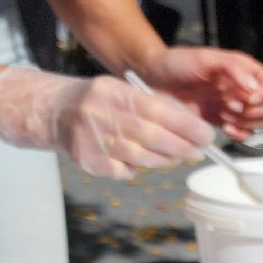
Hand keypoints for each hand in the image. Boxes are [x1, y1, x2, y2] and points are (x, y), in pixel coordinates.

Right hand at [0, 67, 213, 178]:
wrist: (55, 111)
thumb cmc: (99, 102)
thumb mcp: (122, 92)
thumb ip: (152, 106)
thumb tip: (192, 127)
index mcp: (113, 92)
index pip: (157, 109)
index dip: (186, 125)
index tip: (206, 135)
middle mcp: (100, 113)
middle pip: (151, 136)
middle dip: (181, 147)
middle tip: (198, 151)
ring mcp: (91, 138)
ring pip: (140, 157)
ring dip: (166, 161)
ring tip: (179, 158)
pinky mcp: (87, 160)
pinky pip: (124, 171)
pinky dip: (139, 169)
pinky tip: (144, 162)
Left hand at [140, 47, 262, 141]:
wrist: (155, 79)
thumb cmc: (178, 62)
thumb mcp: (205, 58)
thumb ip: (232, 68)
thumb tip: (253, 86)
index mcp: (244, 70)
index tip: (249, 98)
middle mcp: (244, 89)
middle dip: (255, 111)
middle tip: (230, 106)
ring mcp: (236, 106)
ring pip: (260, 122)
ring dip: (245, 122)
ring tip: (223, 114)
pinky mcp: (225, 121)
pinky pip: (244, 134)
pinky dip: (239, 134)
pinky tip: (225, 127)